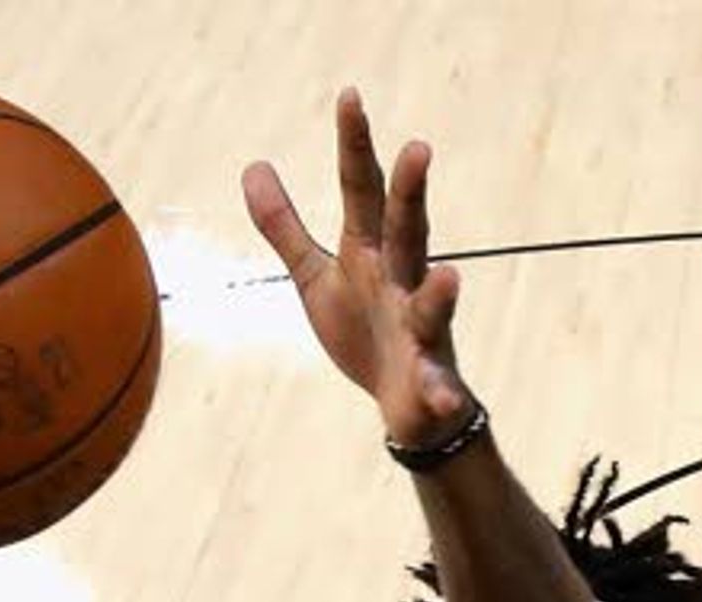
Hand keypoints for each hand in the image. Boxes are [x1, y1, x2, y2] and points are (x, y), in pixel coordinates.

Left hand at [241, 89, 471, 446]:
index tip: (349, 95)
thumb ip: (286, 227)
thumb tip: (253, 166)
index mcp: (370, 254)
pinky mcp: (430, 380)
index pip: (362, 191)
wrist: (408, 407)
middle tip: (419, 148)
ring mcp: (421, 331)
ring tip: (448, 276)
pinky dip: (442, 391)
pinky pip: (438, 385)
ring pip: (432, 307)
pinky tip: (445, 398)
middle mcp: (402, 282)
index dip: (355, 146)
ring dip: (441, 294)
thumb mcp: (317, 277)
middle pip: (406, 232)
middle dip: (412, 195)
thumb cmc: (365, 333)